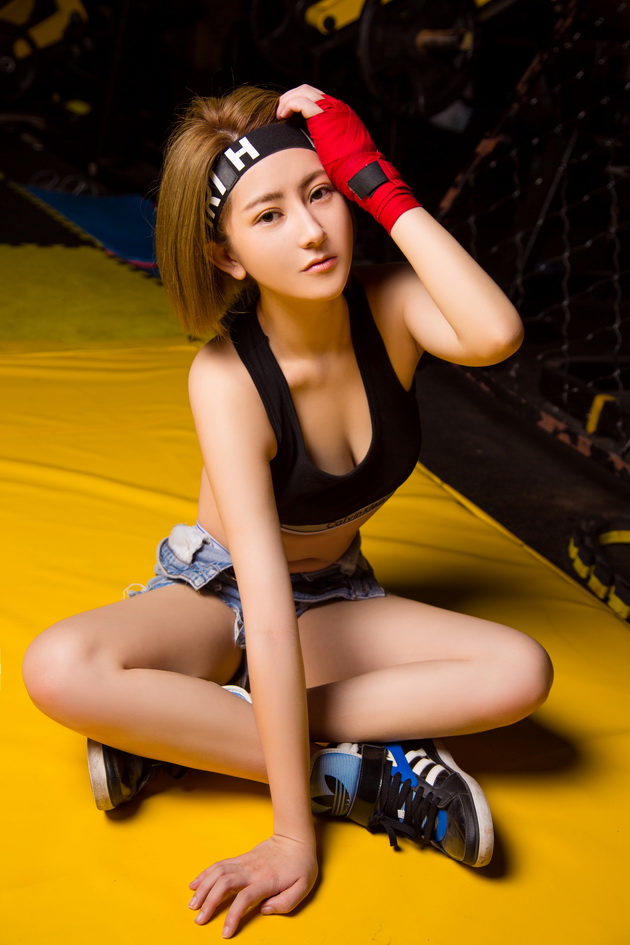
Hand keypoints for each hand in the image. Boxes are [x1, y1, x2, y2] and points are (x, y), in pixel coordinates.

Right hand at [188, 834, 317, 936]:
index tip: (225, 933)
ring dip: (203, 888)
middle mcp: (252, 871)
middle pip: (224, 884)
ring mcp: (244, 862)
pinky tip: (195, 884)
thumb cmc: (300, 865)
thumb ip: (286, 902)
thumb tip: (265, 910)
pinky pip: (219, 864)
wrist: (295, 839)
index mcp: (266, 881)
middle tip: (199, 919)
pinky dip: (205, 874)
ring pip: (218, 872)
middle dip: (209, 902)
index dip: (233, 916)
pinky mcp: (240, 858)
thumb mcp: (303, 886)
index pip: (245, 899)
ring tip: (192, 904)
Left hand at [278, 86, 420, 233]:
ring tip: (280, 114)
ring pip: (304, 91)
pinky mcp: (325, 115)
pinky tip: (282, 116)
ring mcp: (333, 109)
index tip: (288, 117)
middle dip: (291, 98)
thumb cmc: (351, 171)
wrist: (361, 172)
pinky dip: (289, 105)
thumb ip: (327, 145)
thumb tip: (314, 152)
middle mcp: (338, 108)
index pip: (317, 100)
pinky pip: (300, 102)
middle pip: (309, 90)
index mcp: (342, 115)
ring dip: (288, 100)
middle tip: (280, 112)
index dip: (299, 104)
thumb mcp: (337, 154)